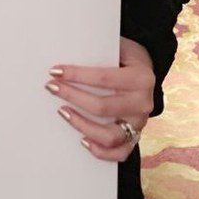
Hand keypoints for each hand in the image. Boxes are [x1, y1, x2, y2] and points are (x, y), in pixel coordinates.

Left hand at [45, 36, 153, 160]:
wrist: (146, 73)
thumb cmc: (125, 57)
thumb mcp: (119, 46)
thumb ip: (99, 48)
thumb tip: (66, 48)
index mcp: (141, 77)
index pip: (104, 78)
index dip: (76, 75)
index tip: (55, 71)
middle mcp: (143, 102)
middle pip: (102, 107)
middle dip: (72, 96)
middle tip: (51, 88)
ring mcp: (140, 123)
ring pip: (110, 135)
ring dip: (82, 125)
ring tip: (62, 111)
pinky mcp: (136, 136)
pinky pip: (120, 152)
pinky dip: (101, 151)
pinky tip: (82, 140)